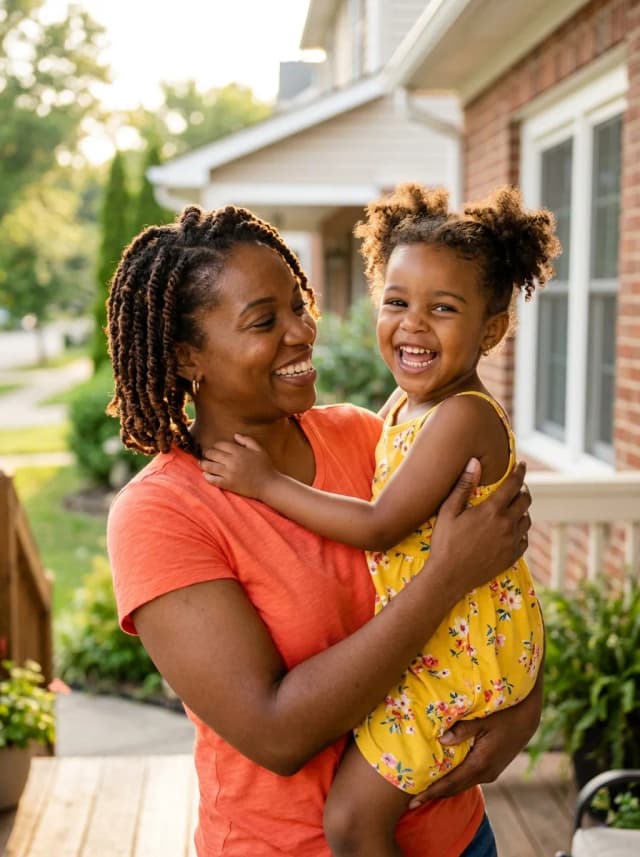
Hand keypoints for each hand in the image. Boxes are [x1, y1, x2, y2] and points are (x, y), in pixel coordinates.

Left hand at [201, 434, 275, 498]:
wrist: (269, 485)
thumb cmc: (265, 466)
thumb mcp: (259, 449)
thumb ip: (247, 440)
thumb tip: (235, 435)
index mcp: (239, 451)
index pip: (219, 444)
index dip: (215, 446)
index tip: (215, 449)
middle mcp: (232, 461)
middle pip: (211, 453)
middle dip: (207, 453)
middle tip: (207, 455)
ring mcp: (229, 473)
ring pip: (208, 466)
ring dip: (203, 464)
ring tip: (203, 464)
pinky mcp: (228, 484)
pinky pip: (212, 479)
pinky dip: (206, 476)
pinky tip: (206, 474)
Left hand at [409, 669, 543, 805]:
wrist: (528, 718)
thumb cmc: (505, 714)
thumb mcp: (483, 718)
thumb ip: (463, 729)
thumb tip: (442, 739)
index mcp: (481, 763)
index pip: (450, 783)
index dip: (431, 792)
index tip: (412, 800)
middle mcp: (485, 773)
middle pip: (454, 789)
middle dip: (433, 794)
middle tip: (410, 800)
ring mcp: (489, 773)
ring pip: (461, 785)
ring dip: (443, 788)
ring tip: (422, 790)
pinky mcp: (491, 768)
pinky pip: (468, 778)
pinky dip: (454, 781)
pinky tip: (442, 777)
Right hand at [428, 458, 530, 600]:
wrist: (448, 577)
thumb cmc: (445, 542)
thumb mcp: (448, 511)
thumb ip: (464, 486)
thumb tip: (475, 462)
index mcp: (492, 511)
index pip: (513, 484)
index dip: (520, 472)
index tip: (522, 465)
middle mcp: (507, 525)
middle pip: (525, 501)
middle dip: (523, 490)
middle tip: (516, 486)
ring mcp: (512, 542)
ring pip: (527, 520)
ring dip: (522, 510)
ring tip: (512, 508)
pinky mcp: (512, 557)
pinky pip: (524, 539)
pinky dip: (521, 531)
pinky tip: (511, 530)